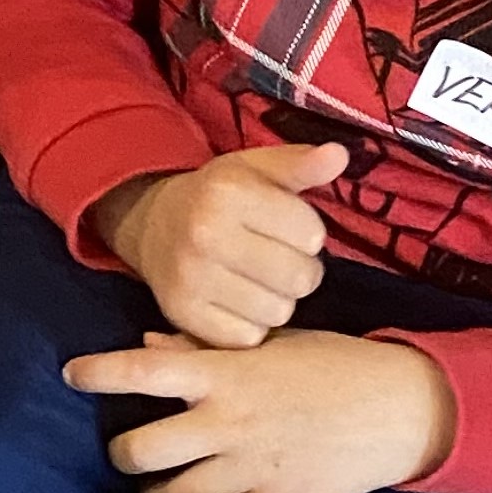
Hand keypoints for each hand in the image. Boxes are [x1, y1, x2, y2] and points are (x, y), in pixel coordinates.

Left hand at [63, 328, 457, 492]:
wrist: (398, 409)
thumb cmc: (333, 363)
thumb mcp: (270, 342)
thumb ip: (205, 347)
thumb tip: (153, 344)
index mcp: (225, 373)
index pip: (143, 371)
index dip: (99, 373)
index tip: (71, 374)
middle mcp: (227, 422)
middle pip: (143, 449)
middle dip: (122, 454)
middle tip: (125, 451)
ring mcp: (250, 468)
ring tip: (154, 490)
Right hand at [91, 143, 347, 348]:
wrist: (152, 224)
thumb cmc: (217, 196)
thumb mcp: (256, 169)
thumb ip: (300, 163)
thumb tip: (339, 155)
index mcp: (227, 191)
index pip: (312, 234)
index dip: (307, 233)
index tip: (285, 227)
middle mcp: (204, 233)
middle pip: (300, 277)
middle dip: (299, 269)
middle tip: (276, 258)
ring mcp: (190, 277)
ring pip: (278, 311)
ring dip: (277, 299)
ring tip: (258, 279)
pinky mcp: (182, 314)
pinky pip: (248, 336)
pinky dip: (250, 324)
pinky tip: (237, 300)